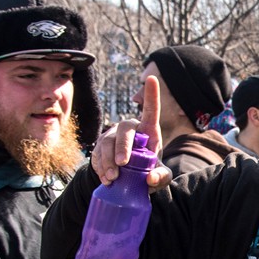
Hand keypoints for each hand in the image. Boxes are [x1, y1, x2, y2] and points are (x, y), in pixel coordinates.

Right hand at [90, 76, 172, 190]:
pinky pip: (97, 154)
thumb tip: (150, 179)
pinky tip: (107, 179)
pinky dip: (100, 168)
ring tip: (113, 177)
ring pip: (106, 142)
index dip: (151, 95)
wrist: (128, 181)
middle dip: (122, 146)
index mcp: (148, 131)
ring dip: (108, 160)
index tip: (152, 78)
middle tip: (123, 164)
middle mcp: (130, 129)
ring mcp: (112, 137)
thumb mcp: (160, 177)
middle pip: (124, 130)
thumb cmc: (149, 171)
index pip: (151, 111)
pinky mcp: (100, 148)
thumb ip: (161, 177)